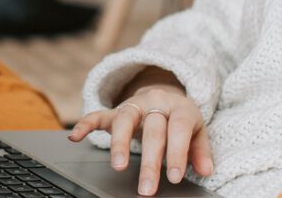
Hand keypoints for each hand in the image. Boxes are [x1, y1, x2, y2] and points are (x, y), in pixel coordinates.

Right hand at [68, 86, 213, 196]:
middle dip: (150, 161)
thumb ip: (200, 150)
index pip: (178, 129)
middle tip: (147, 188)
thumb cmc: (180, 118)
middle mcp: (155, 103)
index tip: (174, 177)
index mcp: (179, 108)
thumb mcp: (197, 130)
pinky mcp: (115, 110)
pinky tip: (75, 137)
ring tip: (119, 167)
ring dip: (120, 143)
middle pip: (152, 130)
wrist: (164, 93)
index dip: (177, 153)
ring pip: (125, 119)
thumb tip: (207, 170)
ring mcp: (134, 105)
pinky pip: (98, 114)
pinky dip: (85, 124)